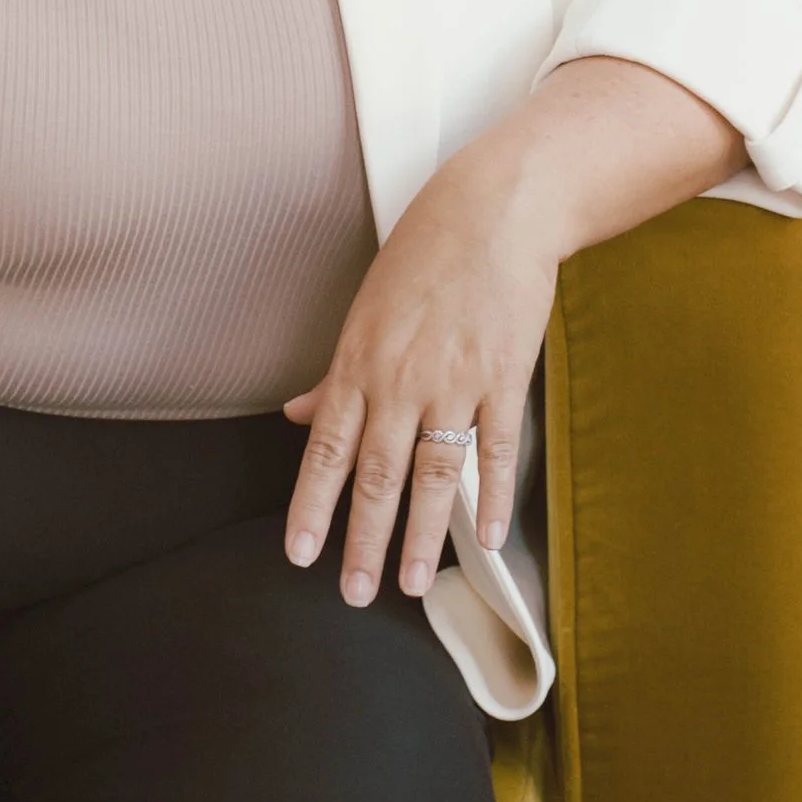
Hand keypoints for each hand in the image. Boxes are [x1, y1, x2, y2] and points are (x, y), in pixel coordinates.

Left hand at [283, 135, 553, 611]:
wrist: (496, 208)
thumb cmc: (428, 250)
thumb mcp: (366, 306)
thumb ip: (335, 374)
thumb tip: (297, 416)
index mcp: (360, 362)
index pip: (327, 451)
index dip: (312, 507)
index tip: (300, 555)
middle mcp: (402, 379)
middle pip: (377, 477)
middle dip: (363, 542)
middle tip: (355, 593)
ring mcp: (455, 381)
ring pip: (432, 475)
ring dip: (421, 536)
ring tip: (411, 584)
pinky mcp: (504, 377)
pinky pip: (496, 450)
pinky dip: (491, 498)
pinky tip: (484, 537)